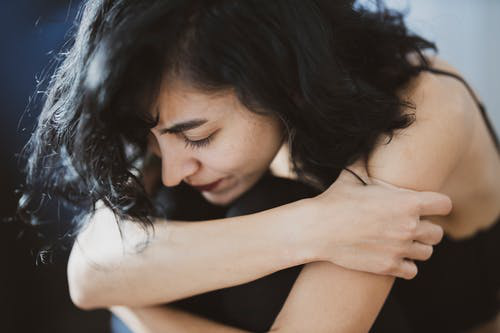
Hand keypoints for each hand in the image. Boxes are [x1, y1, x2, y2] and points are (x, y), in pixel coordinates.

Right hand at [306, 160, 450, 279]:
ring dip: (416, 247)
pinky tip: (393, 256)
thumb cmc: (334, 200)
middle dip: (426, 228)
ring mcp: (400, 249)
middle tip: (409, 225)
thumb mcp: (352, 176)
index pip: (444, 204)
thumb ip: (365, 160)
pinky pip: (412, 271)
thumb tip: (366, 140)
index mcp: (407, 202)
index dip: (436, 204)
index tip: (426, 206)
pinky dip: (405, 265)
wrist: (317, 230)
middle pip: (438, 232)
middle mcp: (409, 226)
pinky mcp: (388, 266)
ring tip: (401, 242)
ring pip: (426, 252)